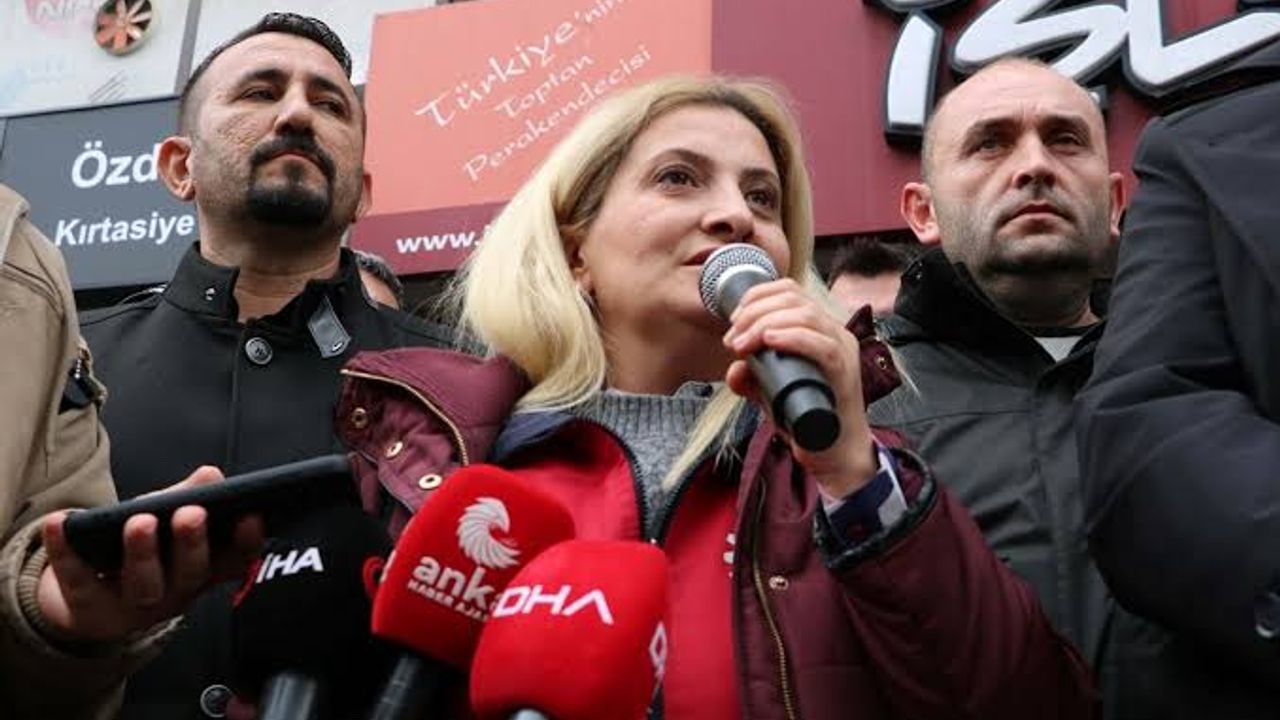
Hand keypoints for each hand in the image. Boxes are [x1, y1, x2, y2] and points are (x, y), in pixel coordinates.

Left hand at [35, 466, 263, 642]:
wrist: (90, 604)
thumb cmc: (143, 553)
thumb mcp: (168, 521)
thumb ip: (191, 497)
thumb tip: (211, 475)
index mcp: (203, 572)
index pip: (234, 561)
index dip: (246, 542)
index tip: (250, 516)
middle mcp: (176, 594)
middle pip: (190, 574)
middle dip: (191, 544)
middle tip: (191, 514)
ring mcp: (134, 606)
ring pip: (143, 585)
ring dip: (142, 553)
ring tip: (139, 521)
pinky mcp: (90, 608)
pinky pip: (78, 579)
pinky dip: (67, 551)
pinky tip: (62, 521)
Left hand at [722, 278, 876, 496]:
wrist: (834, 455)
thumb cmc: (807, 418)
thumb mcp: (770, 393)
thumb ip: (751, 379)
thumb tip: (734, 370)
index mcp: (820, 329)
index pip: (791, 292)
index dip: (758, 297)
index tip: (734, 320)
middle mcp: (835, 333)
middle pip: (794, 299)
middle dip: (755, 312)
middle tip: (733, 339)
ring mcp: (843, 351)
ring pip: (806, 315)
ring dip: (765, 323)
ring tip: (743, 344)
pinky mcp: (844, 373)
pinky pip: (822, 345)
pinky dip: (793, 337)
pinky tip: (769, 340)